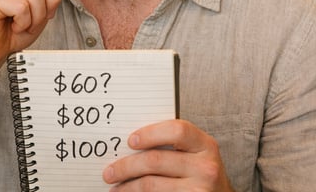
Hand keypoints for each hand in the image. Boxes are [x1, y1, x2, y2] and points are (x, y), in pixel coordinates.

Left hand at [103, 119, 233, 190]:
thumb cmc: (200, 172)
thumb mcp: (195, 153)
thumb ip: (173, 143)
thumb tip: (131, 142)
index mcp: (205, 144)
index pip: (177, 130)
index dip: (151, 133)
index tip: (130, 140)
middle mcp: (206, 167)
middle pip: (156, 160)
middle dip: (126, 166)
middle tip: (109, 172)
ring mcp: (199, 190)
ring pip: (151, 184)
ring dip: (127, 187)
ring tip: (115, 187)